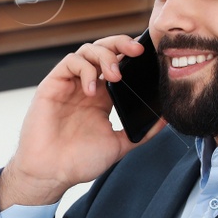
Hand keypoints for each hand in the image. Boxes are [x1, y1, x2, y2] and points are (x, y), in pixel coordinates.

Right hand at [0, 34, 165, 208]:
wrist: (51, 173)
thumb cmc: (78, 162)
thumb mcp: (119, 146)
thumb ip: (142, 132)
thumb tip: (166, 119)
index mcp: (102, 98)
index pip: (118, 64)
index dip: (132, 56)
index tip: (149, 57)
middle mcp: (86, 87)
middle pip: (104, 50)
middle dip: (121, 44)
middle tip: (137, 51)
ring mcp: (69, 85)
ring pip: (87, 51)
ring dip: (105, 56)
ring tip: (114, 75)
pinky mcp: (52, 85)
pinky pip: (70, 62)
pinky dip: (84, 70)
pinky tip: (92, 90)